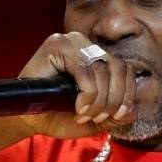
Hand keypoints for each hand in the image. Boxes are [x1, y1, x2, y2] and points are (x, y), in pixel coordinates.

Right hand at [15, 32, 136, 138]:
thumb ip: (115, 115)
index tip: (119, 115)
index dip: (128, 94)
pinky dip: (88, 94)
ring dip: (99, 100)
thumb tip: (133, 112)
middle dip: (114, 99)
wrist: (28, 119)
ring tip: (85, 115)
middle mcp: (87, 45)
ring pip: (102, 69)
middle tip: (100, 118)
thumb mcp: (95, 119)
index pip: (126, 69)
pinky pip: (85, 70)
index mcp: (98, 57)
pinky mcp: (58, 45)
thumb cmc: (58, 116)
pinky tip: (78, 108)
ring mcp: (72, 42)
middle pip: (118, 67)